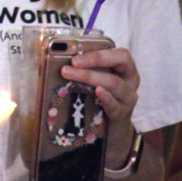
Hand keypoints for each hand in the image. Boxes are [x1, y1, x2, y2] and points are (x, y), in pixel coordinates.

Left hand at [62, 45, 139, 166]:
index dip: (98, 53)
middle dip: (93, 61)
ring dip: (90, 77)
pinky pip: (115, 105)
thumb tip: (51, 54)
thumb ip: (81, 66)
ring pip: (114, 84)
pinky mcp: (122, 114)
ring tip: (69, 74)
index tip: (75, 57)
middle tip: (69, 65)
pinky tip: (96, 92)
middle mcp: (130, 80)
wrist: (110, 126)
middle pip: (119, 65)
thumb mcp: (92, 77)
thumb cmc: (98, 94)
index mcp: (123, 67)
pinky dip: (106, 98)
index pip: (119, 54)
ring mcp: (128, 98)